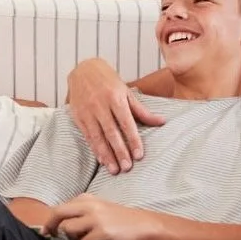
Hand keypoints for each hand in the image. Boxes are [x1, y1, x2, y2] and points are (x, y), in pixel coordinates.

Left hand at [43, 194, 156, 239]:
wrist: (144, 225)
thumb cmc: (120, 219)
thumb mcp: (100, 209)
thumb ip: (82, 213)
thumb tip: (60, 224)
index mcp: (87, 199)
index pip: (60, 208)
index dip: (50, 221)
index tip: (47, 231)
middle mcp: (89, 206)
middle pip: (58, 215)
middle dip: (51, 227)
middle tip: (51, 236)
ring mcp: (95, 219)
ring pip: (68, 230)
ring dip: (73, 239)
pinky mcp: (102, 232)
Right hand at [67, 58, 165, 173]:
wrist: (83, 69)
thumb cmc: (108, 81)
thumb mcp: (126, 92)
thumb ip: (141, 110)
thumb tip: (162, 122)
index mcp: (115, 97)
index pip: (126, 123)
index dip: (133, 140)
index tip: (139, 155)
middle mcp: (101, 105)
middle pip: (112, 132)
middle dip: (120, 151)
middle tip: (127, 168)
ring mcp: (88, 111)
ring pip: (98, 137)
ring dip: (106, 155)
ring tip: (114, 170)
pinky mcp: (78, 116)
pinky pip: (87, 136)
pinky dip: (95, 149)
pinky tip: (102, 160)